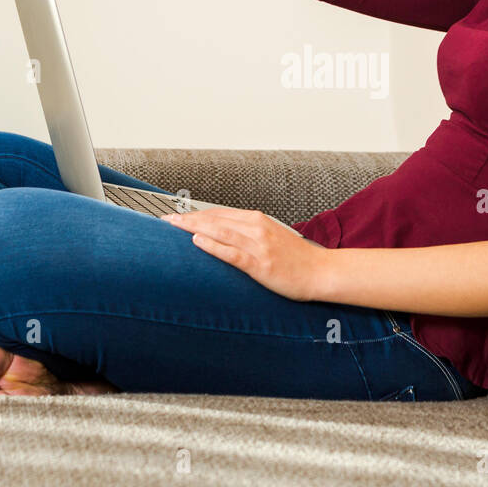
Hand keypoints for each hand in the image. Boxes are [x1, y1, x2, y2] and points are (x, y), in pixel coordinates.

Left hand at [160, 207, 333, 302]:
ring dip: (194, 227)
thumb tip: (224, 235)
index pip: (219, 213)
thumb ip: (249, 233)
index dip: (196, 214)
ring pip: (219, 232)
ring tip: (174, 227)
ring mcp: (258, 246)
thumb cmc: (297, 259)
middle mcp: (256, 228)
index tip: (177, 216)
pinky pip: (232, 253)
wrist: (320, 272)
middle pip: (215, 219)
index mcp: (257, 220)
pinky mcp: (260, 264)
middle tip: (166, 220)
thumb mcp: (271, 238)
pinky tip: (198, 242)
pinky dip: (213, 245)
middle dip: (188, 218)